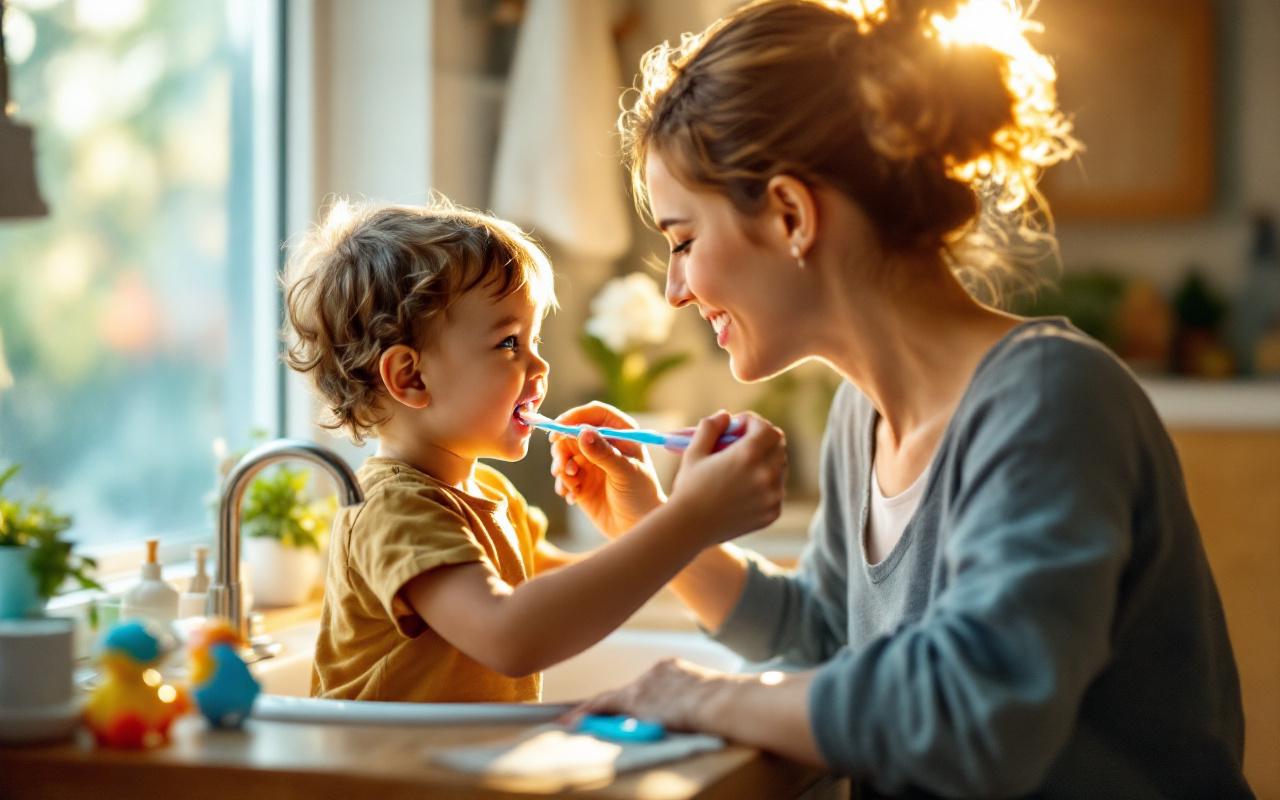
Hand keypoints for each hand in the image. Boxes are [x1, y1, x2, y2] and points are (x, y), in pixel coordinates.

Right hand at [550, 402, 665, 536]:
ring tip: (570, 483)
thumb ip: (603, 453)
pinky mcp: (580, 481)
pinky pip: (562, 475)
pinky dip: (563, 484)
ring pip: (563, 453)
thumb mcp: (625, 473)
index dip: (575, 416)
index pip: (595, 413)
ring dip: (560, 467)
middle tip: (562, 466)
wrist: (637, 527)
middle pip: (573, 432)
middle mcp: (603, 444)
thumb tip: (582, 433)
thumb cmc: (641, 496)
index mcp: (621, 433)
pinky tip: (573, 497)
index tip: (559, 428)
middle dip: (562, 447)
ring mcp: (590, 462)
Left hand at [561, 657, 731, 732]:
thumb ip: (696, 705)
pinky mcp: (634, 699)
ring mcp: (643, 685)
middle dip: (613, 706)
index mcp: (674, 670)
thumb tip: (701, 717)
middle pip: (628, 691)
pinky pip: (601, 706)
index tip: (631, 703)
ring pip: (611, 699)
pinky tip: (568, 723)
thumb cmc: (728, 705)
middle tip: (589, 714)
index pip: (648, 685)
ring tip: (570, 721)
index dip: (637, 696)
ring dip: (592, 712)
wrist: (724, 702)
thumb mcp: (710, 700)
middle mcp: (655, 672)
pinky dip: (584, 714)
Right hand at [667, 411, 786, 545]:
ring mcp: (772, 495)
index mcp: (748, 454)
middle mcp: (766, 474)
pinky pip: (777, 490)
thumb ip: (711, 426)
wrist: (689, 528)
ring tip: (741, 468)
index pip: (767, 428)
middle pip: (778, 445)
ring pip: (780, 467)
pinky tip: (743, 489)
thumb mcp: (694, 451)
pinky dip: (766, 484)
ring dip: (765, 461)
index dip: (752, 423)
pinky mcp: (773, 512)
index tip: (737, 429)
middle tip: (742, 444)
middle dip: (762, 440)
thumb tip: (726, 416)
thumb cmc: (688, 487)